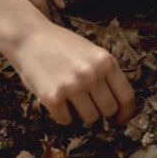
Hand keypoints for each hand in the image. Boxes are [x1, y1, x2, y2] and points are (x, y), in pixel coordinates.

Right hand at [10, 21, 135, 125]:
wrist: (29, 37)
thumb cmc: (62, 46)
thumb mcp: (91, 52)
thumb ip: (105, 74)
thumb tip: (119, 107)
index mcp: (105, 61)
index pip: (126, 97)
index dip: (126, 113)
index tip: (120, 120)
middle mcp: (92, 74)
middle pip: (108, 110)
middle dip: (100, 110)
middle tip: (88, 103)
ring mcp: (72, 86)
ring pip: (90, 118)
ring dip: (81, 113)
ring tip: (70, 96)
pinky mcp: (52, 97)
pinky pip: (66, 121)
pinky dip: (62, 114)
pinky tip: (56, 98)